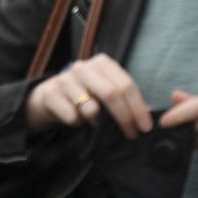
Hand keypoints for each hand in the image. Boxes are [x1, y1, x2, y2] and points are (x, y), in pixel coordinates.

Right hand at [26, 53, 152, 138]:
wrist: (49, 96)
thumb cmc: (84, 93)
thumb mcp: (104, 91)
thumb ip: (125, 99)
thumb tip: (148, 114)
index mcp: (101, 63)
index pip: (125, 84)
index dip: (138, 107)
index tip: (145, 127)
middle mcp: (83, 67)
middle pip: (110, 93)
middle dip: (124, 117)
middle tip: (131, 134)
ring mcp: (65, 79)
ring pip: (90, 108)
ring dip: (97, 122)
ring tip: (96, 124)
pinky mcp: (51, 94)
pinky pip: (72, 116)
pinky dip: (78, 123)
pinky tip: (76, 119)